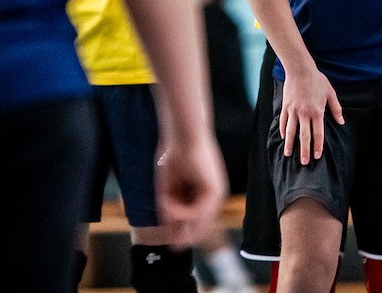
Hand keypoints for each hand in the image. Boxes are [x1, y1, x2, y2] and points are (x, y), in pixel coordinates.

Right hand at [154, 133, 227, 249]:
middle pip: (199, 228)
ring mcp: (216, 195)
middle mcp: (213, 198)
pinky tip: (169, 203)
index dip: (182, 233)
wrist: (181, 136)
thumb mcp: (168, 191)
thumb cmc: (173, 157)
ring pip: (198, 223)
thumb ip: (169, 212)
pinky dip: (180, 213)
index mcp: (203, 196)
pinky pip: (197, 213)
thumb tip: (170, 234)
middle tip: (172, 245)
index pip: (195, 224)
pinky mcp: (215, 192)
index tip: (170, 241)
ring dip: (177, 219)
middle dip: (182, 234)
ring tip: (165, 204)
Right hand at [279, 67, 343, 164]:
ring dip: (290, 144)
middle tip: (304, 163)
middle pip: (304, 136)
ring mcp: (293, 111)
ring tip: (289, 154)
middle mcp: (304, 114)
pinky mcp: (286, 106)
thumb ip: (336, 109)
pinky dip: (283, 130)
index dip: (318, 146)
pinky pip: (283, 121)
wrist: (300, 69)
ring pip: (291, 131)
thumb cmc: (317, 80)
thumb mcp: (330, 93)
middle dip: (304, 150)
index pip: (318, 133)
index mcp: (317, 112)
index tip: (317, 156)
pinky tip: (283, 137)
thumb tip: (341, 122)